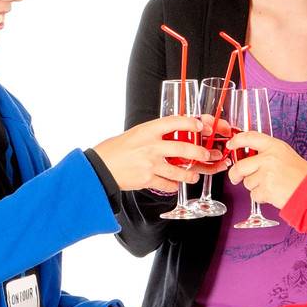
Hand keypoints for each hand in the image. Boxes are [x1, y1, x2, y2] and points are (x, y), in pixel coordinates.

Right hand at [92, 116, 226, 192]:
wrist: (101, 167)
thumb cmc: (117, 149)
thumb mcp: (136, 133)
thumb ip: (154, 134)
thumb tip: (174, 134)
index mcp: (148, 130)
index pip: (175, 122)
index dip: (191, 123)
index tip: (200, 127)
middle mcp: (151, 146)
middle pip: (184, 148)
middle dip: (200, 153)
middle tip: (206, 155)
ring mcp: (151, 164)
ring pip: (180, 170)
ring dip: (191, 174)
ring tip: (194, 176)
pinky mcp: (148, 180)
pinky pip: (169, 184)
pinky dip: (174, 185)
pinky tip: (174, 184)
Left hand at [225, 130, 306, 209]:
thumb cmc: (300, 174)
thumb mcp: (284, 154)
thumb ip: (266, 153)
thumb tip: (248, 158)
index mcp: (274, 146)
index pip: (250, 137)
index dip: (237, 141)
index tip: (231, 145)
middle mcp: (268, 158)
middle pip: (240, 166)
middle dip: (235, 175)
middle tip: (236, 178)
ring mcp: (266, 174)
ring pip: (247, 182)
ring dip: (255, 187)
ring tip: (271, 186)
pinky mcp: (266, 189)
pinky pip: (254, 195)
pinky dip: (261, 197)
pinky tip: (272, 194)